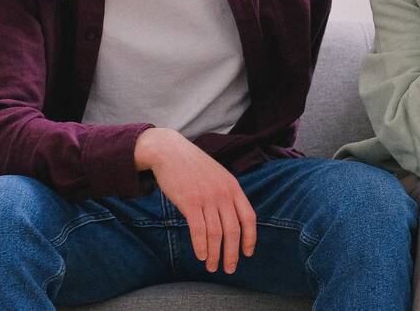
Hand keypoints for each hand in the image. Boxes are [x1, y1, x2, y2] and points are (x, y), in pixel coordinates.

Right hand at [134, 127, 256, 273]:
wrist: (169, 151)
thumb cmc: (193, 166)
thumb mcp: (217, 175)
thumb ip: (226, 194)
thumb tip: (232, 219)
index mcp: (233, 187)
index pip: (249, 217)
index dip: (250, 238)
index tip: (248, 253)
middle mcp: (223, 193)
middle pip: (233, 230)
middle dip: (232, 254)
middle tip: (229, 269)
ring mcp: (207, 198)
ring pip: (216, 234)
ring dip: (215, 254)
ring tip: (212, 267)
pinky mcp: (189, 202)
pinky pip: (198, 230)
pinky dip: (201, 246)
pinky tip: (201, 256)